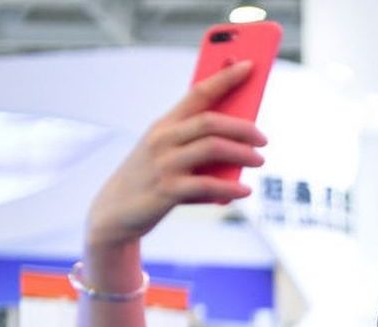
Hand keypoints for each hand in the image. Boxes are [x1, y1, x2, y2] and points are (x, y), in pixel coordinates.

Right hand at [85, 60, 267, 250]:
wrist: (114, 210)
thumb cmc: (150, 176)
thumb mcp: (167, 151)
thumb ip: (196, 142)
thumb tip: (241, 142)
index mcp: (165, 123)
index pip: (198, 93)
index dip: (225, 77)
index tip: (249, 66)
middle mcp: (163, 139)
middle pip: (210, 121)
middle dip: (243, 126)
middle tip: (263, 138)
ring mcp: (164, 164)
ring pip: (212, 148)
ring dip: (242, 153)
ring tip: (259, 160)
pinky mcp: (167, 190)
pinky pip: (207, 185)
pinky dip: (230, 187)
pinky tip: (245, 190)